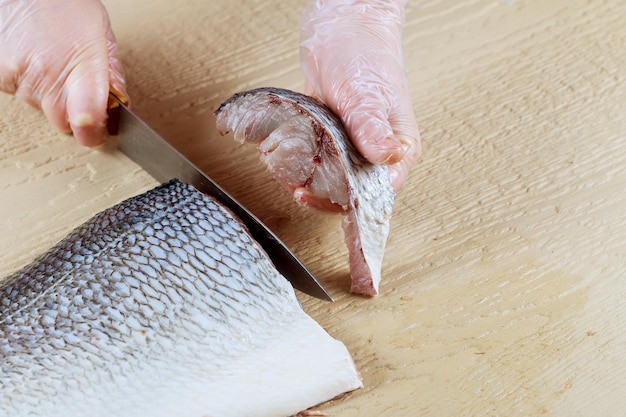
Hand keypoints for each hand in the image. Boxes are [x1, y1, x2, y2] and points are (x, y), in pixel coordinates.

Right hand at [0, 0, 126, 146]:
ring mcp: (20, 76)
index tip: (99, 131)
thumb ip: (112, 72)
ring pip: (41, 108)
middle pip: (64, 122)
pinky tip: (34, 60)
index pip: (88, 119)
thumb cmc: (60, 2)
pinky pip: (20, 95)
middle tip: (76, 88)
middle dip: (74, 114)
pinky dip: (29, 84)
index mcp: (82, 63)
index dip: (94, 133)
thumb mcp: (100, 30)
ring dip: (50, 95)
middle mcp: (48, 74)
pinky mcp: (0, 76)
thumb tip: (120, 103)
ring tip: (52, 62)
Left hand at [300, 0, 419, 189]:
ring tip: (286, 166)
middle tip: (299, 187)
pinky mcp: (330, 136)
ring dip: (304, 176)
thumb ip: (372, 129)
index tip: (324, 198)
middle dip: (321, 192)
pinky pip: (313, 159)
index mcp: (397, 147)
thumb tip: (387, 158)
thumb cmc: (365, 54)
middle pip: (350, 192)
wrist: (342, 26)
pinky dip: (297, 160)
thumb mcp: (366, 94)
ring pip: (327, 179)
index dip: (351, 203)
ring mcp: (351, 145)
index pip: (378, 193)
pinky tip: (283, 153)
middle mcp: (375, 152)